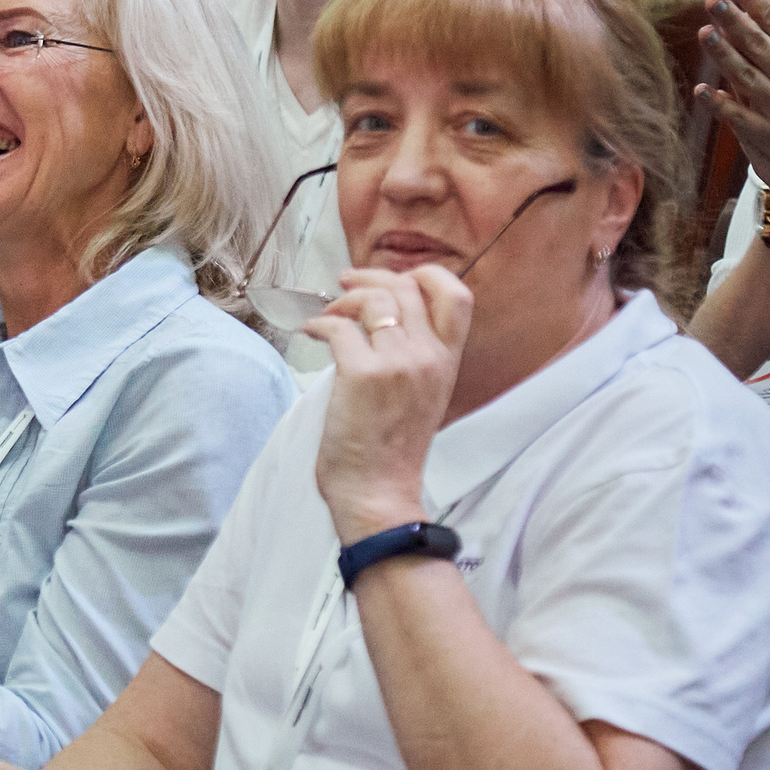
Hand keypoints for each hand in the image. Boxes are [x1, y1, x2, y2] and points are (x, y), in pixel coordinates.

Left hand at [302, 266, 470, 544]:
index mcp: (447, 362)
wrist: (379, 495)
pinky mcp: (362, 374)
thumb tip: (382, 316)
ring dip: (341, 301)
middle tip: (344, 284)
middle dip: (369, 277)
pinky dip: (319, 324)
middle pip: (406, 286)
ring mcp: (397, 364)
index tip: (398, 278)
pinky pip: (337, 327)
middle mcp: (428, 357)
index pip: (458, 295)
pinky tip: (312, 334)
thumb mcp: (422, 397)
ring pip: (372, 299)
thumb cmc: (391, 452)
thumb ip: (415, 357)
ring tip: (327, 317)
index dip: (427, 274)